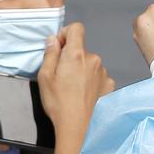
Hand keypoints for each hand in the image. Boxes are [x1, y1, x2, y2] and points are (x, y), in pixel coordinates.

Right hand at [37, 22, 115, 143]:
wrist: (75, 125)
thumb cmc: (57, 101)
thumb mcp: (45, 76)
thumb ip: (50, 53)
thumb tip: (54, 39)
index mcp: (76, 54)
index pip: (77, 28)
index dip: (66, 34)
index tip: (59, 47)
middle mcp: (93, 59)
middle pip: (81, 48)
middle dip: (70, 56)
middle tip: (61, 74)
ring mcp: (103, 71)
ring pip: (89, 62)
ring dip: (80, 68)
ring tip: (71, 86)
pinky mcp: (108, 83)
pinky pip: (97, 74)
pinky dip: (90, 79)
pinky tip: (83, 91)